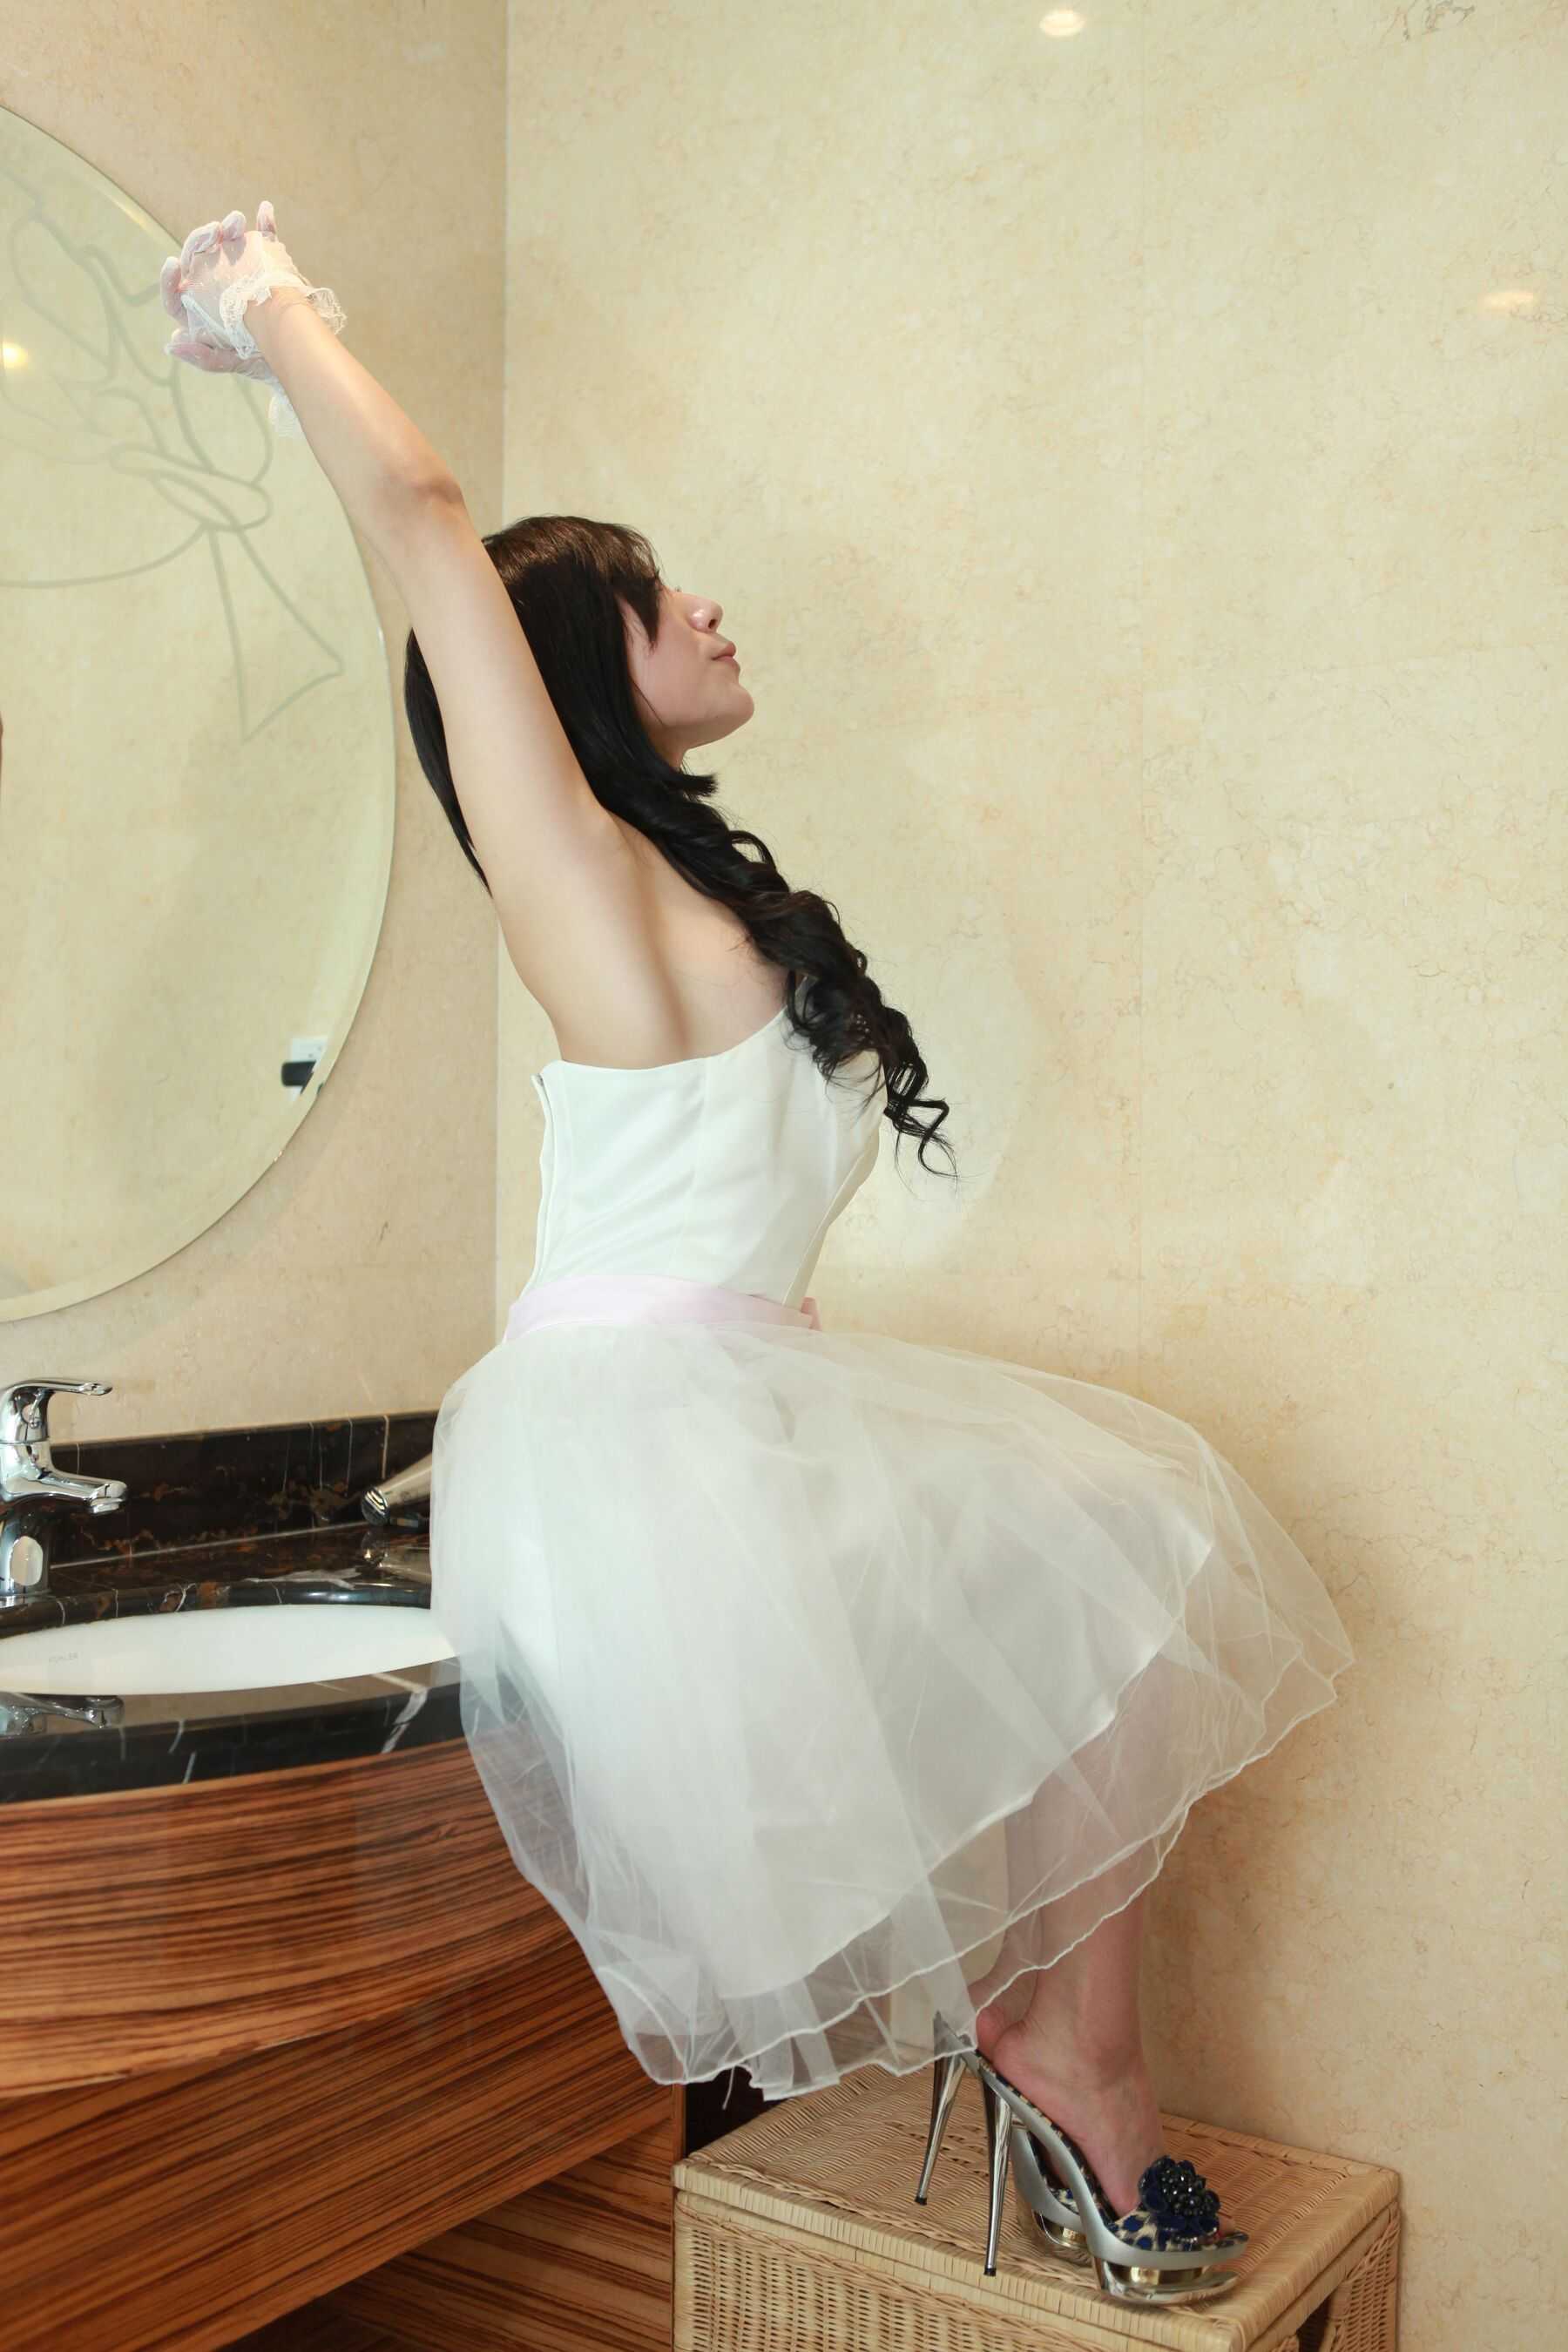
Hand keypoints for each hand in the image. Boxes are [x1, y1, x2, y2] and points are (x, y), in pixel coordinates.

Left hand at [159, 200, 344, 435]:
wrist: (303, 352)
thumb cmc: (265, 361)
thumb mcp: (235, 362)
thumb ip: (206, 358)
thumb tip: (171, 343)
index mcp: (201, 311)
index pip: (176, 293)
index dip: (169, 279)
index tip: (172, 263)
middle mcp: (215, 288)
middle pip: (198, 261)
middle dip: (201, 241)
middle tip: (213, 232)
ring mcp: (240, 273)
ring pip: (225, 245)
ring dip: (229, 229)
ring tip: (238, 221)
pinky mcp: (264, 264)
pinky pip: (262, 241)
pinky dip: (265, 226)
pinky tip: (266, 211)